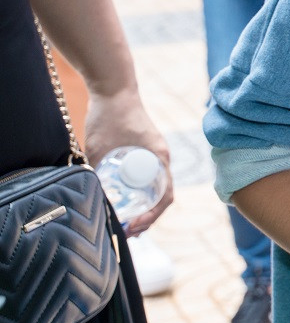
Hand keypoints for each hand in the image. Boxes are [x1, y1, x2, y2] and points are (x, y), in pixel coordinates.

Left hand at [83, 86, 172, 235]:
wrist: (114, 89)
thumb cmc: (109, 116)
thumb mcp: (98, 149)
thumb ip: (96, 174)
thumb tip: (90, 202)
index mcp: (159, 158)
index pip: (165, 196)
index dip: (152, 216)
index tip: (134, 227)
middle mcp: (161, 158)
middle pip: (162, 197)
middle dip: (147, 218)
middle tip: (127, 232)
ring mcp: (154, 155)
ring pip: (156, 189)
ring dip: (145, 208)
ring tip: (125, 222)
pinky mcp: (145, 151)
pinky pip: (149, 179)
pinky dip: (141, 194)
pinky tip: (124, 201)